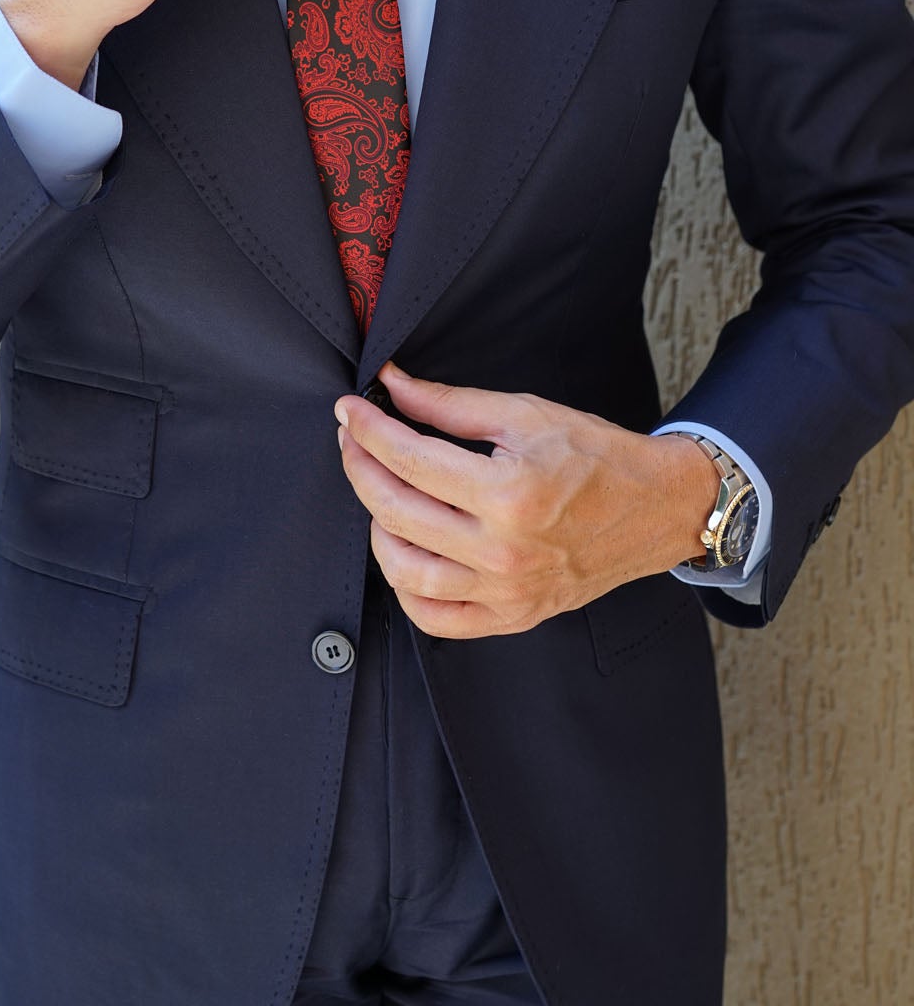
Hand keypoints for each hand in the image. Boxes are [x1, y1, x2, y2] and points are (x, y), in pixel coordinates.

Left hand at [334, 362, 721, 638]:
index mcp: (510, 493)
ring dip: (377, 529)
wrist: (656, 509)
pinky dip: (406, 588)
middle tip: (354, 442)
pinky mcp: (512, 616)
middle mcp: (504, 550)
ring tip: (381, 495)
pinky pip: (435, 618)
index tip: (349, 412)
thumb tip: (392, 387)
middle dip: (361, 469)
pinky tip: (404, 551)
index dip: (368, 431)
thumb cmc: (597, 457)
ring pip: (405, 571)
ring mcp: (506, 591)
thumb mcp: (526, 415)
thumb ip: (450, 404)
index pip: (410, 460)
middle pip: (397, 513)